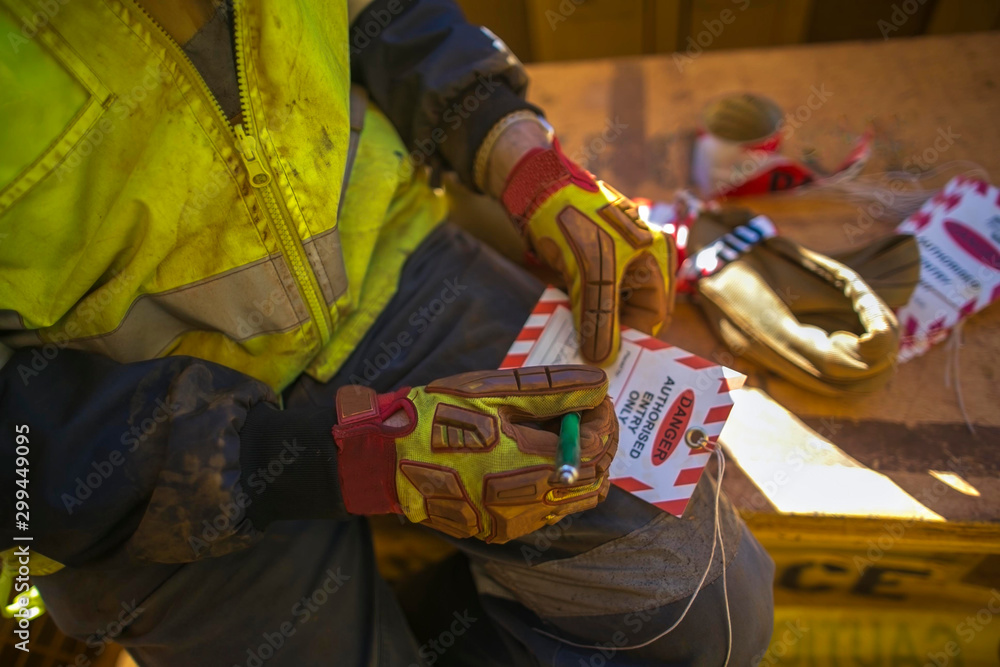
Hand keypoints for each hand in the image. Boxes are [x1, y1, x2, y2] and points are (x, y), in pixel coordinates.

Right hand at [332, 366, 617, 542]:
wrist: (384, 462)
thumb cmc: (433, 418)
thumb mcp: (491, 391)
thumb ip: (552, 390)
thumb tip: (598, 385)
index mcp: (527, 465)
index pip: (594, 447)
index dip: (603, 418)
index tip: (593, 395)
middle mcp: (527, 504)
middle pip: (595, 477)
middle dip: (598, 440)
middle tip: (581, 410)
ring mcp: (516, 522)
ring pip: (577, 498)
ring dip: (581, 463)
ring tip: (559, 430)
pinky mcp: (502, 530)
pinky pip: (551, 510)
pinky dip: (558, 482)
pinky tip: (536, 455)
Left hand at [499, 139, 677, 362]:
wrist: (533, 185)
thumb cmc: (572, 218)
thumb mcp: (591, 272)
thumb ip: (600, 317)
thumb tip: (604, 361)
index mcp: (655, 258)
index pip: (656, 315)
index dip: (635, 341)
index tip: (613, 367)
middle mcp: (640, 262)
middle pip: (633, 314)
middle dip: (612, 336)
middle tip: (590, 364)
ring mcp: (613, 264)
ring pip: (608, 308)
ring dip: (591, 327)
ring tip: (573, 350)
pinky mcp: (587, 265)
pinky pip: (587, 299)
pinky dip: (577, 313)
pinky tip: (561, 329)